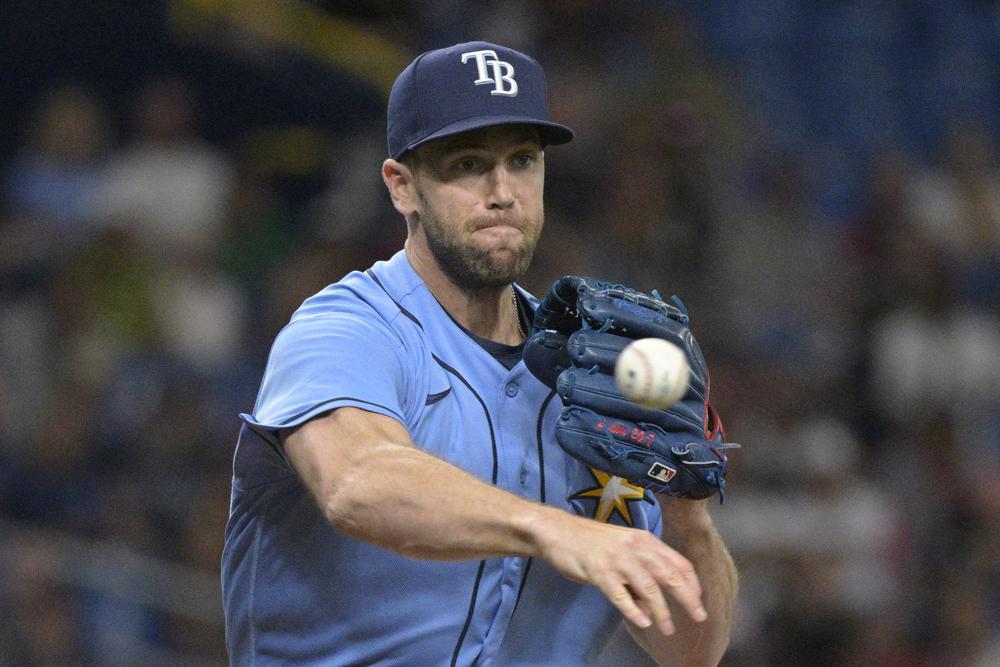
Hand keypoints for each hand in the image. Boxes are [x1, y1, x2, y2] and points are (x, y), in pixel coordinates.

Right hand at [534, 508, 707, 634]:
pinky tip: (641, 622)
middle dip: (687, 599)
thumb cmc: (591, 542)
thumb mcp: (622, 551)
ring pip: (648, 587)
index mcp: (645, 540)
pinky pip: (620, 594)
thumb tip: (653, 605)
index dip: (693, 584)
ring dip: (661, 611)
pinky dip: (633, 610)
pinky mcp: (599, 570)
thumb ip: (639, 573)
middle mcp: (636, 547)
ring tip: (667, 629)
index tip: (699, 601)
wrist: (558, 531)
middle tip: (699, 617)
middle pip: (670, 575)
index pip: (679, 562)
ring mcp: (617, 558)